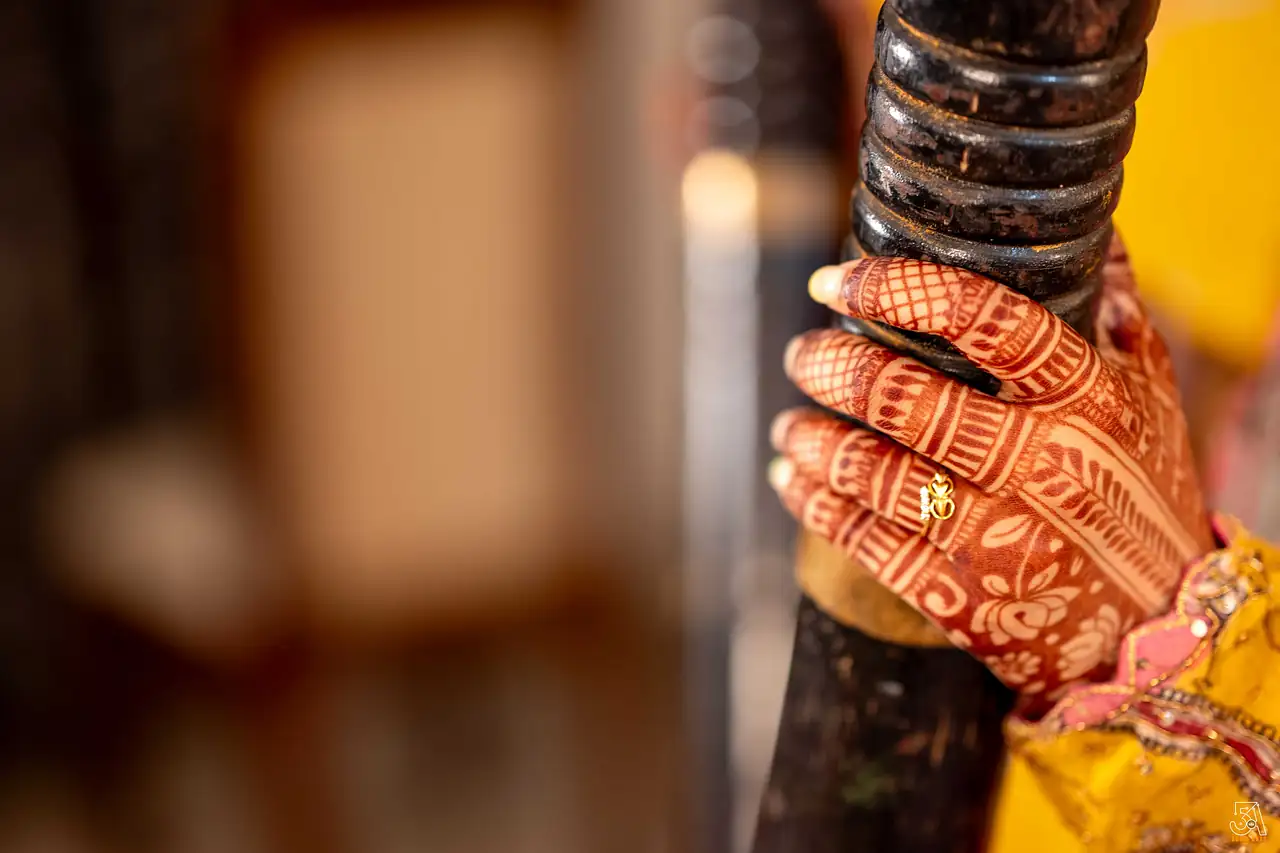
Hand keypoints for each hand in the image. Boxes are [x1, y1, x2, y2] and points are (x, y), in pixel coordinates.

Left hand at [769, 240, 1212, 703]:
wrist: (1159, 626)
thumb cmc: (1147, 490)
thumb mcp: (1149, 395)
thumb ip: (1115, 311)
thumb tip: (1094, 230)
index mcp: (1086, 399)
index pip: (984, 320)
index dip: (898, 289)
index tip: (833, 279)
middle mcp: (1038, 462)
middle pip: (903, 397)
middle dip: (831, 366)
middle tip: (802, 353)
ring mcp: (994, 533)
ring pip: (869, 471)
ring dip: (811, 438)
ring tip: (788, 423)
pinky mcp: (958, 593)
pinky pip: (863, 539)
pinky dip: (813, 503)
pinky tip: (792, 479)